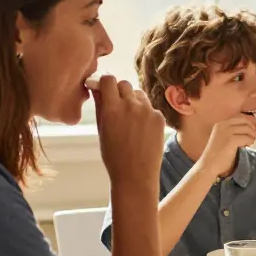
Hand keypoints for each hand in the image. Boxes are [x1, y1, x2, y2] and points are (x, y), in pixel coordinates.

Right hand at [94, 75, 165, 189]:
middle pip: (124, 84)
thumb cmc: (114, 155)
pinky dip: (144, 113)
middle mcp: (131, 105)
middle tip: (116, 104)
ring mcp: (148, 111)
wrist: (136, 175)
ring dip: (133, 100)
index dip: (105, 82)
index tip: (103, 88)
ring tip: (129, 120)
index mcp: (112, 108)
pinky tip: (141, 129)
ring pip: (138, 94)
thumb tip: (96, 88)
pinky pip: (149, 107)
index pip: (108, 79)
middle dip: (118, 91)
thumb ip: (100, 106)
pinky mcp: (159, 117)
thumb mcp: (102, 130)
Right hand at [196, 114, 255, 179]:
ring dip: (253, 135)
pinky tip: (247, 146)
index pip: (241, 116)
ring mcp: (226, 132)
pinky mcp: (231, 140)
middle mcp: (223, 124)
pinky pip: (247, 137)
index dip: (253, 120)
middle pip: (246, 121)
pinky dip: (250, 141)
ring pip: (248, 129)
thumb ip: (237, 131)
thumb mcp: (225, 138)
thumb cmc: (218, 154)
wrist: (208, 165)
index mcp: (221, 123)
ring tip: (251, 142)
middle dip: (254, 127)